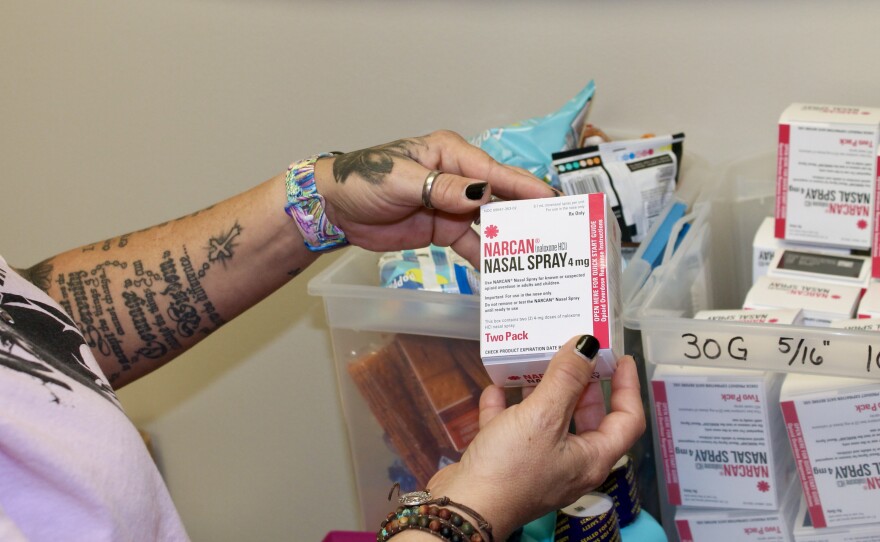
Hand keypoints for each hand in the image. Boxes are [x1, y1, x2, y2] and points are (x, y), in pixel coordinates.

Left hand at [313, 130, 555, 265]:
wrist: (335, 208)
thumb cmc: (364, 180)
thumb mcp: (402, 180)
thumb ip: (442, 189)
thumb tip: (481, 193)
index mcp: (450, 155)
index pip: (494, 171)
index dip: (524, 186)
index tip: (552, 200)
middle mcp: (458, 178)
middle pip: (500, 197)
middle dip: (526, 214)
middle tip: (557, 232)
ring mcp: (452, 206)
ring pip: (490, 224)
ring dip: (510, 240)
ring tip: (537, 257)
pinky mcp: (443, 230)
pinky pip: (472, 244)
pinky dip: (486, 257)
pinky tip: (504, 272)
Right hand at [422, 336, 644, 539]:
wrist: (463, 509)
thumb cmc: (510, 468)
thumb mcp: (543, 416)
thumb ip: (565, 378)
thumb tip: (586, 345)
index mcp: (591, 457)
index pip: (627, 419)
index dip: (628, 387)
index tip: (620, 357)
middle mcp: (570, 462)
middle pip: (587, 416)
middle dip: (582, 382)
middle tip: (576, 352)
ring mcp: (537, 463)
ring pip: (548, 420)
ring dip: (542, 390)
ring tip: (537, 360)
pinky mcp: (507, 463)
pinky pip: (512, 428)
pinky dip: (507, 407)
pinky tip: (496, 387)